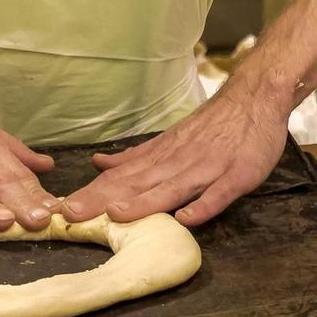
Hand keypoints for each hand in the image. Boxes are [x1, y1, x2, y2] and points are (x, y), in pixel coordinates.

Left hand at [60, 87, 288, 228]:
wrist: (255, 96)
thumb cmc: (212, 125)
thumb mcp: (169, 138)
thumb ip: (137, 157)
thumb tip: (98, 165)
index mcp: (161, 155)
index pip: (120, 178)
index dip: (91, 194)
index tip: (61, 209)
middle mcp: (179, 162)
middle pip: (137, 184)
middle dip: (103, 201)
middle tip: (71, 215)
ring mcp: (208, 168)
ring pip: (172, 188)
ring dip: (145, 202)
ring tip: (117, 215)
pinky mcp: (237, 175)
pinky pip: (218, 194)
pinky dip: (202, 206)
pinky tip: (185, 220)